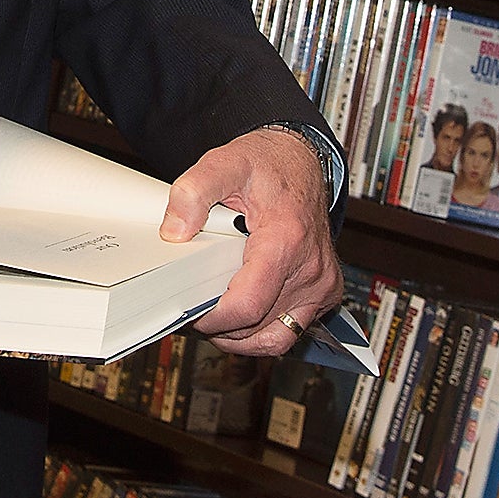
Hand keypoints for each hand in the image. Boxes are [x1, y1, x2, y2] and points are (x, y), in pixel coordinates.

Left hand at [161, 128, 341, 355]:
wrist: (301, 160)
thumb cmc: (267, 164)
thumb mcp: (223, 163)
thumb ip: (192, 193)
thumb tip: (173, 231)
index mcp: (286, 240)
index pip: (248, 305)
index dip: (213, 319)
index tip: (188, 313)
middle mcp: (311, 269)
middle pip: (259, 326)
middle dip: (221, 328)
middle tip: (191, 313)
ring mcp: (322, 284)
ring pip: (278, 337)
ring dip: (242, 336)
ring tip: (214, 318)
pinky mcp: (325, 291)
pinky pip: (292, 328)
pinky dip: (263, 330)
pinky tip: (239, 314)